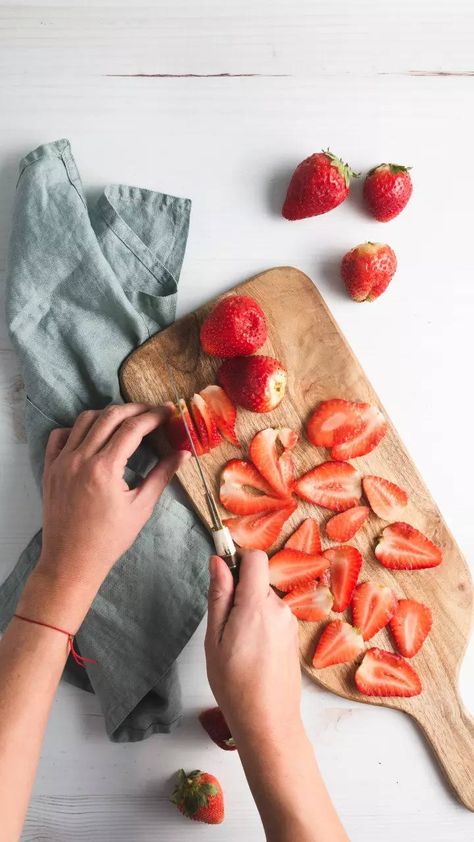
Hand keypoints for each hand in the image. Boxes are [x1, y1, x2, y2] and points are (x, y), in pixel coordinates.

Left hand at [20, 403, 188, 628]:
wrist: (71, 561)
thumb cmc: (109, 540)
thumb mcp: (141, 508)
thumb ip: (162, 475)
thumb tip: (183, 453)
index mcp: (105, 468)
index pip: (133, 427)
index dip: (154, 415)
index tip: (168, 411)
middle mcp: (80, 459)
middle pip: (110, 416)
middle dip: (135, 409)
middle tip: (153, 412)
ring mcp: (62, 462)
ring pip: (85, 420)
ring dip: (108, 415)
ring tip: (126, 421)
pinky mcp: (50, 468)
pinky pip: (60, 435)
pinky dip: (77, 428)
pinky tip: (93, 435)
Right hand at [205, 551, 301, 742]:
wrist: (268, 721)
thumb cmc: (235, 684)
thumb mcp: (214, 638)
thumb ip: (219, 595)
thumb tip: (218, 561)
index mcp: (258, 605)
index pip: (255, 558)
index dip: (238, 558)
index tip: (222, 572)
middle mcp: (280, 609)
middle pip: (258, 581)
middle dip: (239, 593)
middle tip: (223, 626)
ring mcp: (290, 623)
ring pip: (264, 600)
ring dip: (249, 612)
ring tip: (236, 646)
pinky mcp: (293, 636)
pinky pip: (273, 617)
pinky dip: (260, 625)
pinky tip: (251, 653)